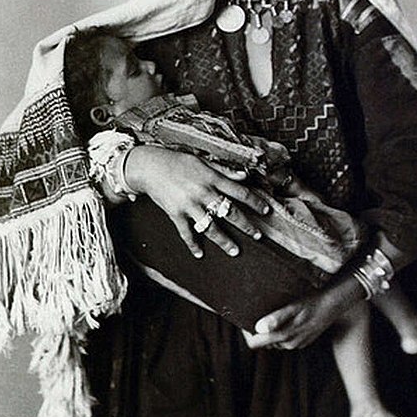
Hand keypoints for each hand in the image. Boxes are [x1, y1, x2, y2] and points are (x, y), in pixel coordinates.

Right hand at [124, 146, 268, 257]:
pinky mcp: (175, 213)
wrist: (149, 167)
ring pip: (211, 227)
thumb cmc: (178, 162)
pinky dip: (193, 244)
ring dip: (224, 241)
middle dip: (245, 225)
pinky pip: (186, 232)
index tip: (266, 211)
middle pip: (229, 212)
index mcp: (212, 178)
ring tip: (235, 251)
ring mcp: (189, 204)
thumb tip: (244, 176)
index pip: (240, 192)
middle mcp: (203, 192)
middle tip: (258, 236)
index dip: (255, 202)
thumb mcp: (203, 161)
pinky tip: (200, 254)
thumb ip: (224, 171)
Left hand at [244, 274, 364, 350]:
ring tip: (271, 311)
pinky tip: (287, 316)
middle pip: (263, 342)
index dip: (246, 333)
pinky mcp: (303, 341)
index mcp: (283, 336)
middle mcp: (288, 344)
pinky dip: (282, 329)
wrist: (335, 303)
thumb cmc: (313, 301)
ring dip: (270, 329)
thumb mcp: (294, 307)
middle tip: (256, 311)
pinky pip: (285, 338)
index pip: (254, 343)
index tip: (244, 318)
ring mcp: (296, 343)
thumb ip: (276, 319)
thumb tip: (258, 328)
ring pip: (274, 340)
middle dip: (257, 330)